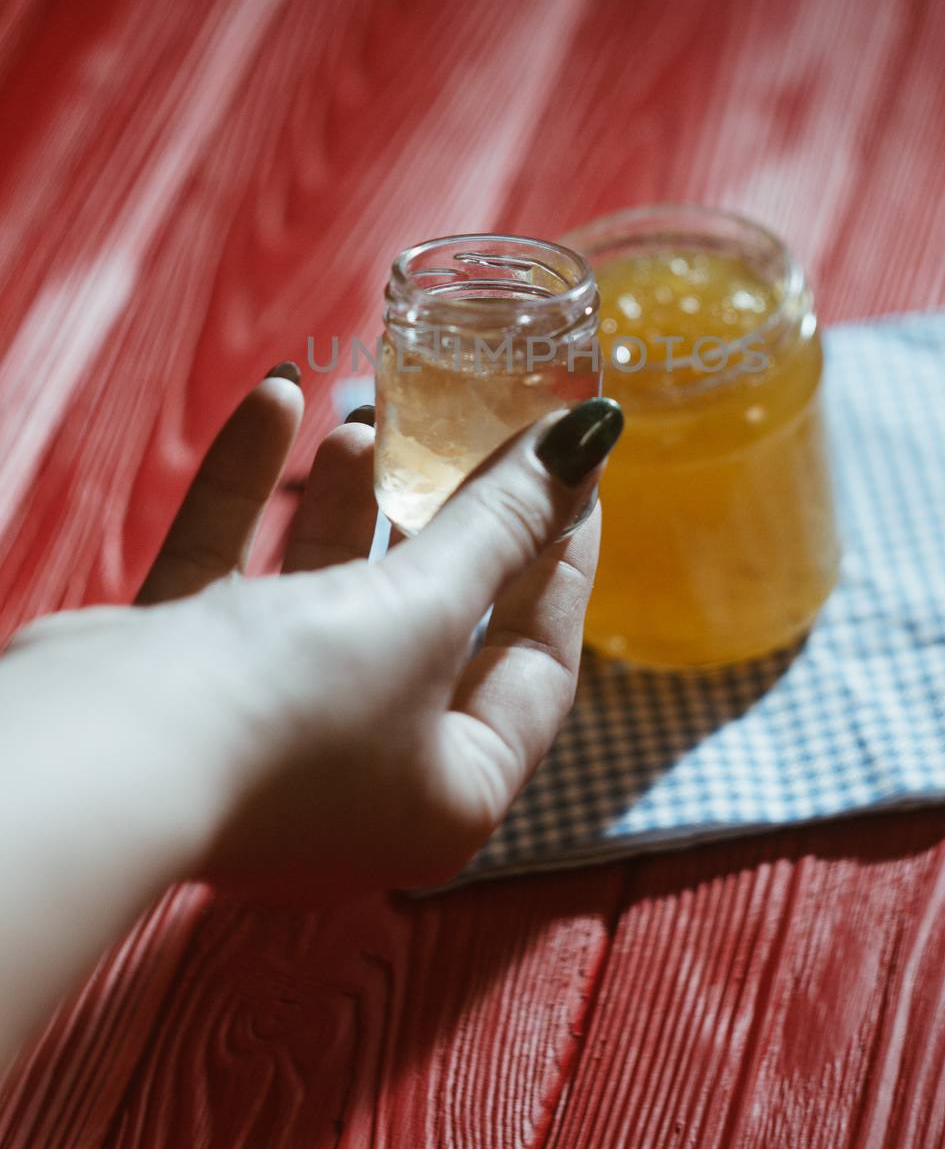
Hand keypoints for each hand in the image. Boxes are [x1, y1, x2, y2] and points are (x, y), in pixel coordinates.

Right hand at [12, 371, 620, 894]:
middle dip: (447, 519)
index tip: (571, 471)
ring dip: (351, 500)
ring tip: (371, 415)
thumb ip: (506, 521)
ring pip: (331, 595)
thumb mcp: (428, 609)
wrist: (103, 760)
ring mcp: (270, 736)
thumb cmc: (297, 712)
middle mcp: (364, 779)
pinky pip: (240, 575)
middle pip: (435, 624)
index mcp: (449, 796)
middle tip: (472, 432)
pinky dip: (256, 490)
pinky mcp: (191, 685)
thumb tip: (592, 440)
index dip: (561, 559)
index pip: (537, 666)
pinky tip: (277, 398)